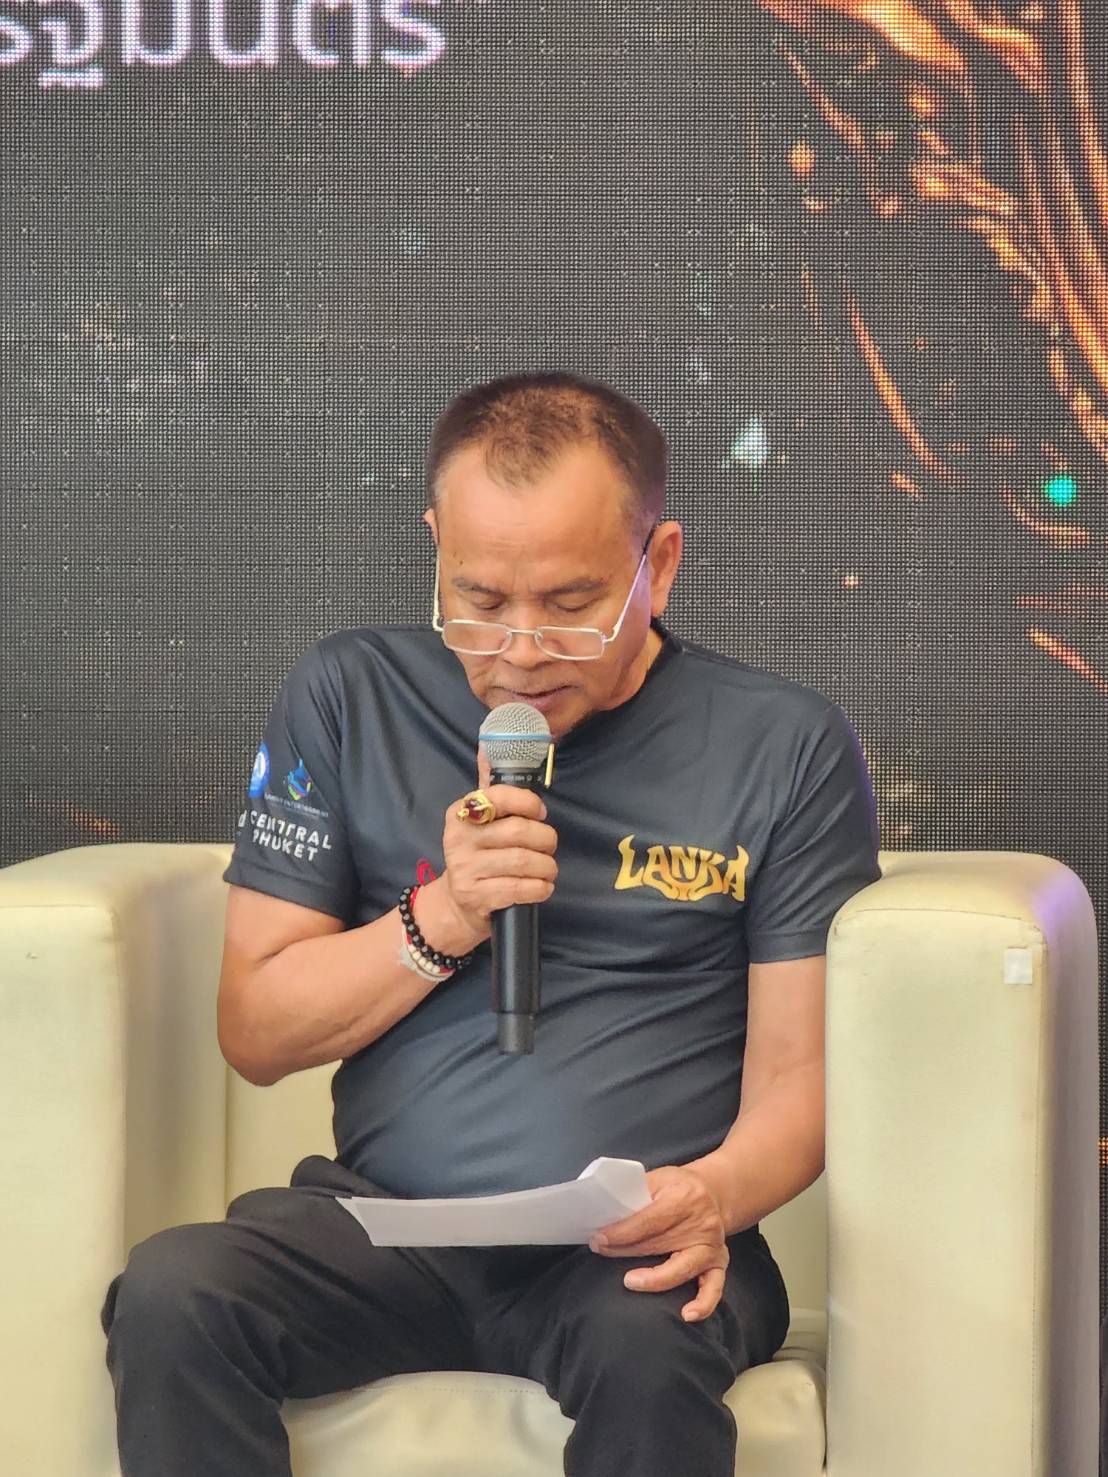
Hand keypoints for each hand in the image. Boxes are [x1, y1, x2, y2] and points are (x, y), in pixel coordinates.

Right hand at [417, 748, 558, 954]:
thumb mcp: (480, 820)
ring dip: (547, 866)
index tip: (541, 814)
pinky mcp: (474, 896)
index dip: (528, 803)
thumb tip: (490, 746)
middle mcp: (458, 838)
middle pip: (518, 831)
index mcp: (461, 812)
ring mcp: (464, 868)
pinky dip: (539, 888)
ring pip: (522, 861)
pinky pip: (518, 888)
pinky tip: (543, 886)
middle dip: (545, 839)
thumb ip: (491, 789)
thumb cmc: (479, 853)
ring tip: (549, 869)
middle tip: (550, 846)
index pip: (499, 796)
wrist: (457, 903)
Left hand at [588, 1165, 728, 1321]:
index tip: (599, 1239)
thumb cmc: (679, 1187)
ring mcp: (712, 1245)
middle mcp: (703, 1223)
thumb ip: (636, 1192)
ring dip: (653, 1279)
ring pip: (681, 1269)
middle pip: (660, 1245)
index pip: (649, 1220)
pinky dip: (703, 1304)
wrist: (713, 1193)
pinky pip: (714, 1288)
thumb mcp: (659, 1177)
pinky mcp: (719, 1262)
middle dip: (625, 1251)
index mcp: (685, 1197)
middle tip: (601, 1251)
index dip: (622, 1232)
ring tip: (630, 1281)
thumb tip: (604, 1211)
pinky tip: (687, 1315)